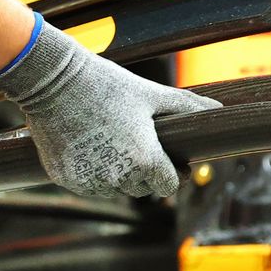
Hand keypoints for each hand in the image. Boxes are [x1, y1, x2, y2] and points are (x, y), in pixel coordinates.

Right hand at [0, 20, 219, 197]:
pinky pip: (88, 186)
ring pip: (114, 190)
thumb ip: (187, 105)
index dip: (173, 173)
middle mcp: (117, 176)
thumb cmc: (106, 84)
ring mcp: (88, 180)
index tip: (173, 161)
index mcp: (144, 158)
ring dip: (119, 175)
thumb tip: (218, 108)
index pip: (168, 185)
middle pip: (142, 190)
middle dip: (146, 173)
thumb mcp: (150, 94)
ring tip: (114, 143)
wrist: (52, 81)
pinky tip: (92, 148)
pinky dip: (93, 173)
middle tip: (140, 146)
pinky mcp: (65, 179)